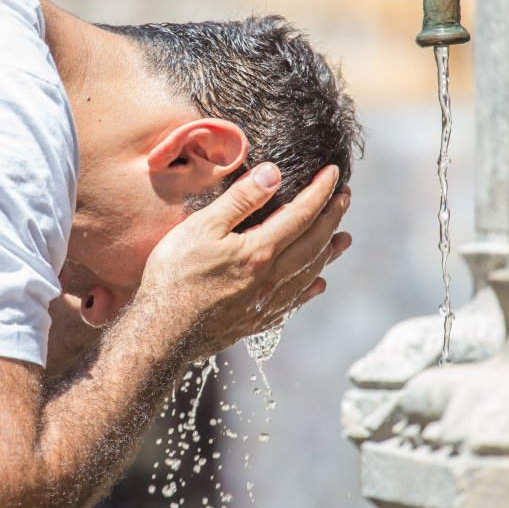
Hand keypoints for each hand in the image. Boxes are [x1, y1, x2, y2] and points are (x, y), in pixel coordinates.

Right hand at [139, 162, 350, 359]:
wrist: (162, 334)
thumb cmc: (175, 277)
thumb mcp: (202, 227)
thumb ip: (240, 200)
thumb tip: (273, 174)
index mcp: (261, 251)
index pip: (302, 215)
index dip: (321, 192)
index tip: (334, 173)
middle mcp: (272, 278)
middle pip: (314, 243)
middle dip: (332, 217)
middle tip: (346, 198)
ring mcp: (267, 303)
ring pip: (309, 273)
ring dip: (329, 252)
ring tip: (343, 240)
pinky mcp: (256, 321)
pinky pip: (295, 301)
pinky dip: (310, 288)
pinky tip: (317, 285)